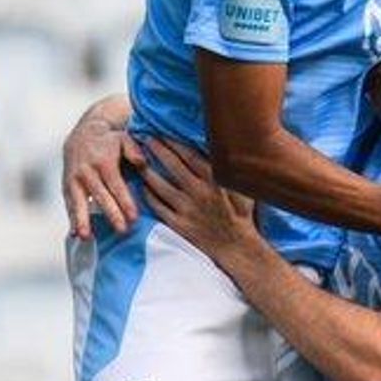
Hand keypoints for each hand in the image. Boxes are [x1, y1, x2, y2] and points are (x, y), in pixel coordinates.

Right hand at [63, 116, 146, 238]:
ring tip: (87, 236)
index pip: (116, 185)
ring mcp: (75, 179)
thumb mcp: (123, 138)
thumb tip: (143, 164)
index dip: (125, 202)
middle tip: (122, 230)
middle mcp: (87, 171)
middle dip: (111, 214)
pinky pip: (69, 204)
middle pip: (101, 196)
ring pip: (79, 202)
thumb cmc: (108, 141)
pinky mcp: (66, 186)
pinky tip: (75, 233)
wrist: (81, 134)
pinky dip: (71, 218)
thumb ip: (134, 151)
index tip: (134, 218)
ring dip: (83, 219)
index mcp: (104, 162)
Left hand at [137, 137, 258, 262]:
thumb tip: (221, 149)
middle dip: (156, 150)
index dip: (171, 142)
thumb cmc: (241, 215)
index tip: (161, 133)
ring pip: (160, 185)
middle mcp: (198, 191)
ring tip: (138, 163)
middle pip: (171, 165)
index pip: (187, 154)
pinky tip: (143, 188)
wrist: (236, 247)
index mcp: (214, 179)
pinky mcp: (179, 224)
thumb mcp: (242, 188)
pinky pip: (158, 206)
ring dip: (147, 172)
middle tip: (145, 139)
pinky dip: (149, 196)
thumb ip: (228, 170)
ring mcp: (187, 208)